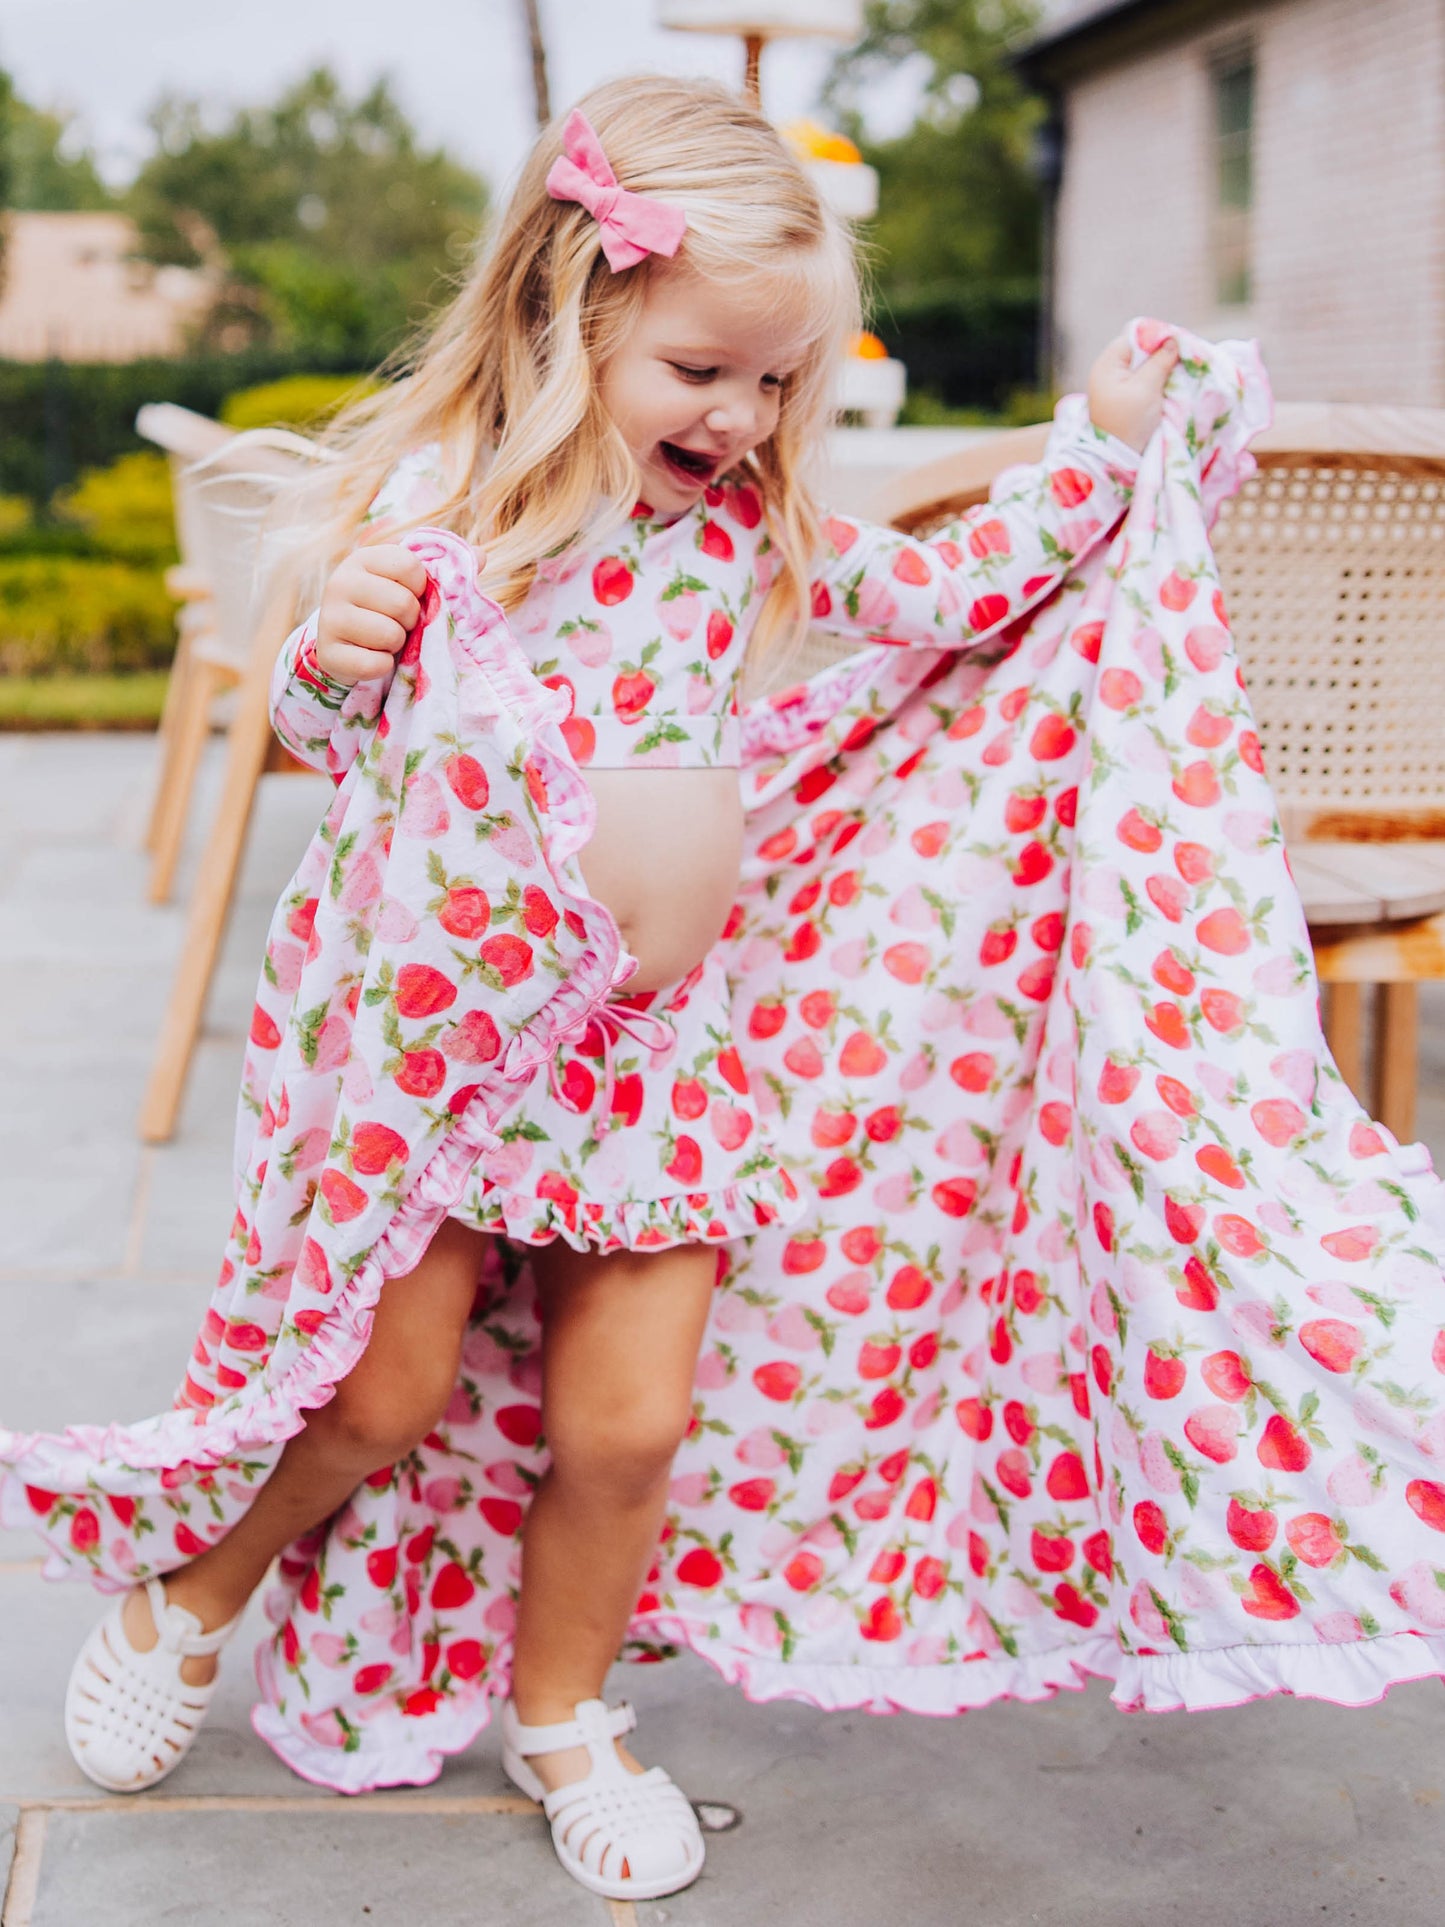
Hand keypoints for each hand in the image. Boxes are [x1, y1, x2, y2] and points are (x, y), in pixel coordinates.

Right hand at [315, 544, 428, 685]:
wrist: (347, 642)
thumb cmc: (386, 607)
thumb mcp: (404, 583)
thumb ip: (435, 573)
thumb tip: (476, 559)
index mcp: (362, 559)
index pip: (410, 567)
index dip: (419, 588)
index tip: (407, 594)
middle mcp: (340, 583)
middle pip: (403, 603)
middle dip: (409, 619)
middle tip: (395, 621)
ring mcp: (330, 618)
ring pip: (391, 635)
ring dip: (397, 643)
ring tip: (383, 638)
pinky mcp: (328, 653)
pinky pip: (376, 664)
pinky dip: (383, 666)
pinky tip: (371, 656)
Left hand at [1087, 332, 1179, 452]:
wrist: (1118, 459)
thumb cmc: (1128, 423)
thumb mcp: (1146, 388)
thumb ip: (1160, 361)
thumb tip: (1173, 339)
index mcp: (1108, 364)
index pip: (1135, 336)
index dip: (1157, 337)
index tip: (1180, 343)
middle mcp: (1111, 371)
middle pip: (1141, 350)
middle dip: (1163, 352)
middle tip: (1184, 357)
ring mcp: (1118, 385)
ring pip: (1146, 366)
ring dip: (1163, 368)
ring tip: (1181, 370)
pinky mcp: (1128, 398)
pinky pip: (1146, 381)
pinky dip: (1159, 381)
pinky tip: (1173, 383)